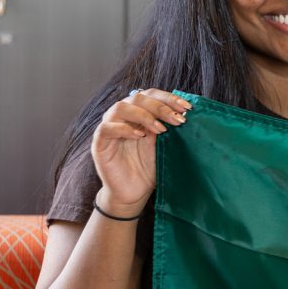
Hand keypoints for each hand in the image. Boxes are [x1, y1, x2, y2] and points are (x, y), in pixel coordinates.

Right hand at [90, 89, 190, 216]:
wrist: (134, 193)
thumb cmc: (148, 168)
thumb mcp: (163, 145)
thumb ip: (169, 128)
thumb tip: (186, 113)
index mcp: (138, 113)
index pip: (151, 95)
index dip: (168, 98)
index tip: (187, 107)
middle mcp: (123, 116)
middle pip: (137, 98)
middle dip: (161, 107)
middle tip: (178, 119)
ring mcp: (110, 127)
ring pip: (120, 107)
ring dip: (144, 115)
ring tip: (160, 129)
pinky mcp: (100, 143)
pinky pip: (107, 128)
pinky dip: (124, 129)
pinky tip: (140, 135)